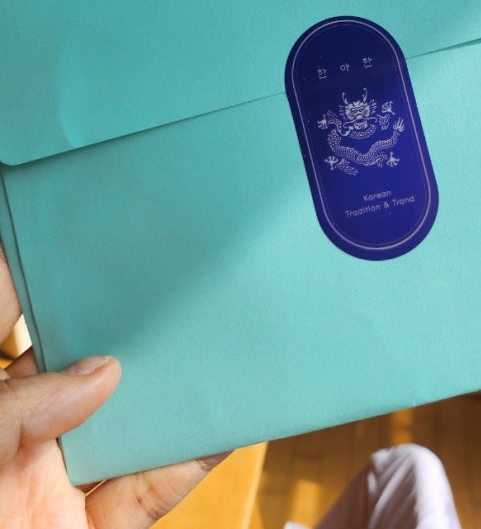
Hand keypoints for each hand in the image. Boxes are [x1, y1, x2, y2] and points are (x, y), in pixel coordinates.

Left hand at [0, 245, 227, 527]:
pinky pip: (150, 488)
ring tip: (210, 344)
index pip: (4, 319)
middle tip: (163, 285)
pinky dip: (190, 458)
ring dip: (169, 391)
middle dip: (118, 328)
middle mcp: (17, 442)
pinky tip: (220, 423)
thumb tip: (99, 372)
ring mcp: (56, 489)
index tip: (74, 230)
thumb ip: (15, 412)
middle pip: (75, 366)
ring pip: (124, 425)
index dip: (28, 274)